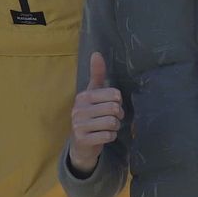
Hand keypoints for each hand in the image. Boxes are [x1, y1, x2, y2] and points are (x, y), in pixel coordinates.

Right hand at [69, 52, 122, 174]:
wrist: (81, 143)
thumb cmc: (90, 115)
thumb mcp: (93, 94)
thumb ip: (97, 74)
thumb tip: (96, 53)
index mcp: (83, 96)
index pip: (114, 95)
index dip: (118, 101)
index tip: (111, 105)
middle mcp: (78, 109)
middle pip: (114, 109)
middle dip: (118, 115)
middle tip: (112, 118)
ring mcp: (78, 125)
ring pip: (112, 123)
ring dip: (115, 127)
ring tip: (107, 127)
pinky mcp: (82, 139)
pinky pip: (108, 136)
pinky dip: (110, 137)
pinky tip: (104, 136)